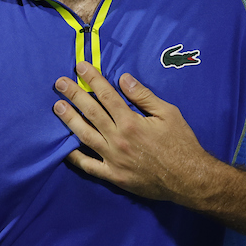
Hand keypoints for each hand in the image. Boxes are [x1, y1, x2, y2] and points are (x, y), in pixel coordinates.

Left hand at [53, 62, 216, 202]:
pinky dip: (75, 157)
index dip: (92, 80)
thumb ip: (144, 97)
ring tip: (57, 107)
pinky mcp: (112, 176)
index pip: (106, 96)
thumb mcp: (169, 114)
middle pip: (91, 112)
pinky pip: (88, 165)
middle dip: (74, 95)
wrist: (187, 178)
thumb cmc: (181, 143)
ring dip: (69, 120)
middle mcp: (117, 139)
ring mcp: (112, 159)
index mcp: (131, 122)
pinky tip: (65, 147)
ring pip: (84, 136)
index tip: (80, 68)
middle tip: (60, 83)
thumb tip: (124, 79)